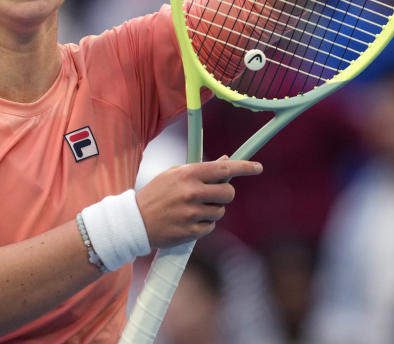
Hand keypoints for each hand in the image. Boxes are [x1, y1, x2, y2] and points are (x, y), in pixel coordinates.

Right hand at [135, 156, 261, 248]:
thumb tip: (225, 162)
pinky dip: (204, 224)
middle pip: (228, 193)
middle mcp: (192, 193)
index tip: (258, 167)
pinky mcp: (191, 232)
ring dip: (213, 210)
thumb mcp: (174, 174)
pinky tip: (189, 221)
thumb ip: (200, 169)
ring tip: (194, 209)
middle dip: (225, 194)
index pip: (223, 168)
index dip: (244, 167)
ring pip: (220, 211)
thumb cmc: (156, 193)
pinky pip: (211, 226)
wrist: (135, 221)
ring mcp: (192, 214)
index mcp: (188, 174)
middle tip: (213, 194)